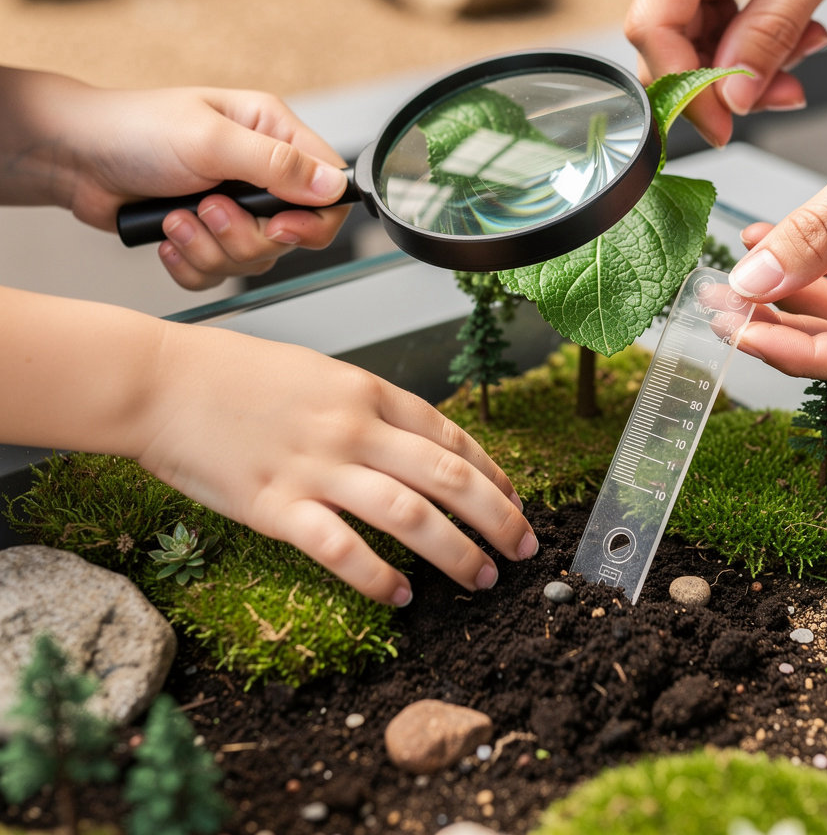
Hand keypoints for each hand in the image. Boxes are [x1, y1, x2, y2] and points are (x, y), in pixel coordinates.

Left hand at [4, 69, 348, 289]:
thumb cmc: (133, 130)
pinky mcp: (208, 236)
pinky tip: (168, 236)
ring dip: (209, 247)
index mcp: (272, 135)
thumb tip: (333, 185)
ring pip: (255, 260)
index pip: (328, 189)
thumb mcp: (210, 141)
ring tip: (177, 216)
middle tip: (207, 209)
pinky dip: (190, 263)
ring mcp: (235, 207)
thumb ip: (277, 166)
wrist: (73, 158)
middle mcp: (260, 173)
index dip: (312, 220)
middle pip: (291, 236)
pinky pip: (220, 274)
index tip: (278, 227)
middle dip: (244, 236)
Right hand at [130, 322, 537, 604]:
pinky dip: (377, 576)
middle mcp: (352, 427)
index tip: (512, 497)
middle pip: (447, 475)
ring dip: (455, 552)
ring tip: (482, 578)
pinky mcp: (274, 505)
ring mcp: (315, 467)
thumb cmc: (235, 374)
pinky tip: (400, 596)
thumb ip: (365, 405)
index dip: (490, 470)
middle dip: (497, 515)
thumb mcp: (317, 372)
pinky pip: (340, 548)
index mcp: (365, 391)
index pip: (448, 434)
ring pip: (409, 514)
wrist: (160, 381)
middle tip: (524, 546)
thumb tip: (414, 441)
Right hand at [624, 0, 826, 145]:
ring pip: (684, 28)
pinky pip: (700, 8)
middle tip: (780, 94)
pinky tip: (785, 33)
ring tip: (800, 53)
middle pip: (665, 34)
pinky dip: (740, 33)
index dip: (684, 88)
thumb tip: (734, 99)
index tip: (721, 126)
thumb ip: (772, 34)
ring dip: (736, 58)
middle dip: (719, 77)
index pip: (655, 28)